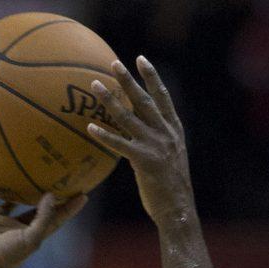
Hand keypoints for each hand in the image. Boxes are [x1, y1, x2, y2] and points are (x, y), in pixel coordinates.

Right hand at [0, 181, 86, 267]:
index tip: (83, 194)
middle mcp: (11, 227)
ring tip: (18, 171)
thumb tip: (51, 195)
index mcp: (27, 234)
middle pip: (29, 208)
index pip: (52, 219)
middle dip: (42, 195)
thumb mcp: (31, 238)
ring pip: (2, 201)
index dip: (68, 208)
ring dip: (8, 190)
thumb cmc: (5, 255)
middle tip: (55, 176)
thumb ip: (44, 218)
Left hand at [86, 57, 195, 225]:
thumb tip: (134, 136)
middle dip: (129, 80)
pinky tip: (90, 127)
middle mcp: (166, 133)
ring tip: (95, 86)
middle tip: (114, 63)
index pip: (162, 97)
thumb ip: (154, 142)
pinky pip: (119, 144)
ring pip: (129, 117)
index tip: (140, 59)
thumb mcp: (168, 158)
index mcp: (173, 129)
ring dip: (110, 100)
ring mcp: (155, 145)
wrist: (178, 208)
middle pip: (144, 100)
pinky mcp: (144, 161)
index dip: (151, 77)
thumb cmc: (169, 187)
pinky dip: (104, 135)